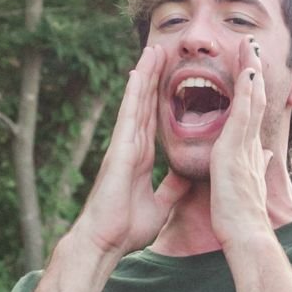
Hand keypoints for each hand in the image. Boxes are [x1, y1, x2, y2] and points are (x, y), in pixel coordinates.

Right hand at [72, 41, 180, 260]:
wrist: (106, 242)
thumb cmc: (126, 228)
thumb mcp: (160, 205)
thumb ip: (171, 188)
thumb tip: (185, 175)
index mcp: (142, 158)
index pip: (154, 119)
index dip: (160, 95)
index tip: (169, 74)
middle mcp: (132, 146)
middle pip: (145, 103)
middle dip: (153, 76)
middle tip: (162, 49)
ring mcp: (124, 145)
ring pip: (137, 103)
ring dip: (144, 75)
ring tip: (153, 49)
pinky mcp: (119, 150)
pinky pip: (128, 116)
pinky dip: (133, 94)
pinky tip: (137, 73)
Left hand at [209, 44, 275, 249]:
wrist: (244, 232)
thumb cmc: (242, 214)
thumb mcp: (251, 183)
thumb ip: (258, 165)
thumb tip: (266, 154)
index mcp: (250, 150)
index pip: (252, 112)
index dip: (252, 88)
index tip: (251, 68)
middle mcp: (252, 143)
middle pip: (255, 98)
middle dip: (254, 71)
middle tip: (252, 45)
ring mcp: (246, 144)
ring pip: (252, 100)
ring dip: (252, 71)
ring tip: (250, 46)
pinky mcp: (236, 149)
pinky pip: (243, 114)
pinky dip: (246, 92)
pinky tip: (248, 73)